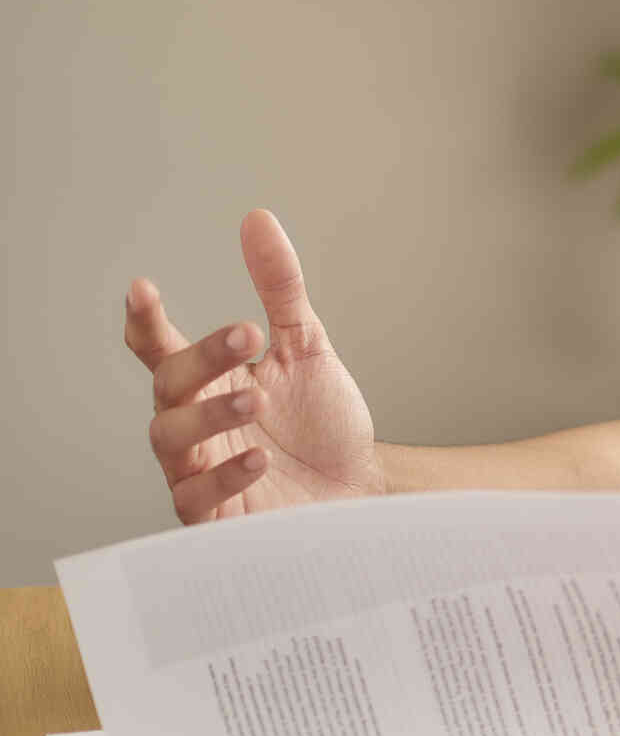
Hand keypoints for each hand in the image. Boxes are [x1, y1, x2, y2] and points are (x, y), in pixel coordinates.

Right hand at [125, 209, 384, 522]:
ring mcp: (200, 469)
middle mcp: (197, 422)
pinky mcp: (217, 516)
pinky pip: (198, 497)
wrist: (361, 490)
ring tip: (255, 400)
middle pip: (169, 384)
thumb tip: (258, 220)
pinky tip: (256, 458)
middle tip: (246, 334)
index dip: (145, 321)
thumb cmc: (322, 424)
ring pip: (172, 439)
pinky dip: (223, 475)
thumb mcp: (306, 347)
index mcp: (211, 381)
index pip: (162, 348)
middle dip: (201, 357)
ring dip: (211, 414)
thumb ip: (279, 289)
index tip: (142, 289)